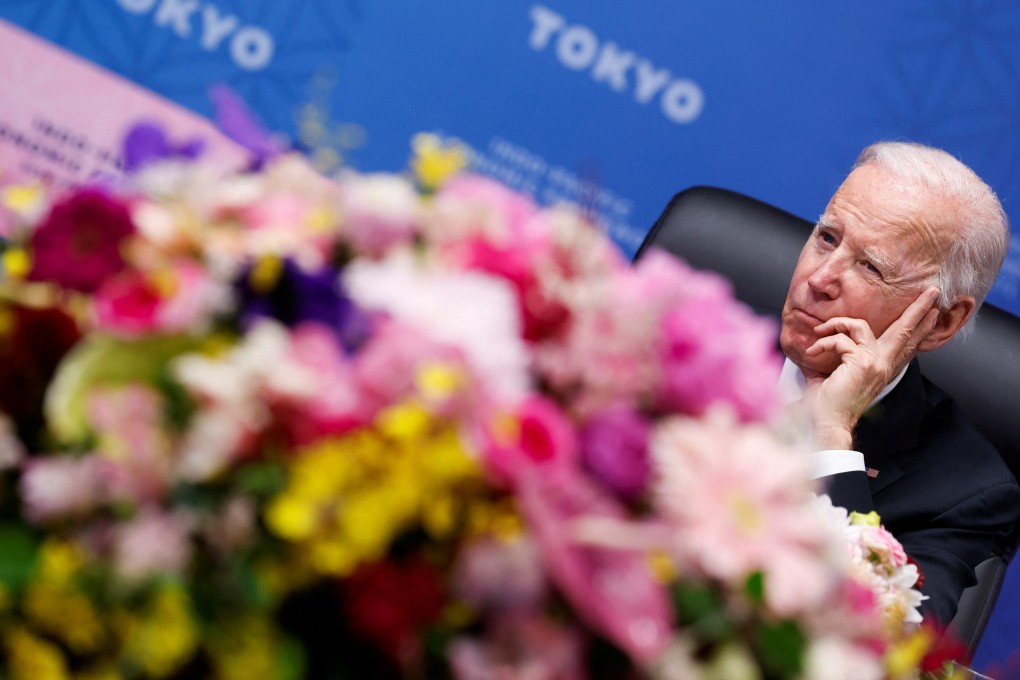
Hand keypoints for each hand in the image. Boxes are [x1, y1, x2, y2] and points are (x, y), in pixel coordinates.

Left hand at [801, 287, 940, 448]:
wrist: (826, 423)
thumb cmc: (827, 404)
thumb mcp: (834, 375)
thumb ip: (836, 358)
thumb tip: (820, 346)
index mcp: (881, 368)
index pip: (905, 345)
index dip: (920, 329)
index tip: (934, 312)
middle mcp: (883, 365)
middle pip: (904, 331)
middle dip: (918, 309)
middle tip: (933, 292)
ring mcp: (875, 363)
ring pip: (863, 326)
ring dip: (837, 323)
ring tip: (821, 330)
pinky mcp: (862, 362)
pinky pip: (840, 339)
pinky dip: (823, 342)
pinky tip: (813, 352)